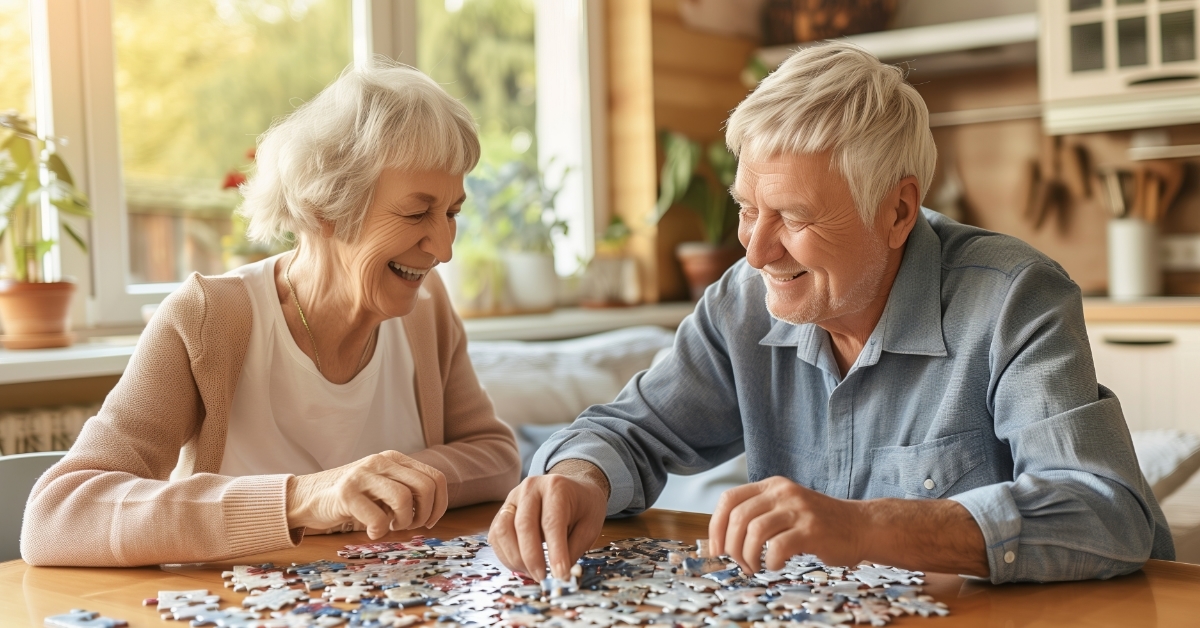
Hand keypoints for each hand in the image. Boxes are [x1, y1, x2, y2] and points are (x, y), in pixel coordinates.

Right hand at [286, 451, 447, 538]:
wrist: (306, 497)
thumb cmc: (351, 498)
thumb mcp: (382, 486)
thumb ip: (406, 490)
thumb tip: (432, 510)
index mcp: (395, 459)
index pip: (436, 478)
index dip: (440, 504)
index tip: (429, 521)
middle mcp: (381, 461)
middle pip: (426, 487)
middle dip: (424, 514)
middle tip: (408, 526)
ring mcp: (363, 475)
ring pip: (404, 499)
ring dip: (403, 522)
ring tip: (390, 527)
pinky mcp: (346, 492)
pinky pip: (378, 517)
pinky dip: (379, 531)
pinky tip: (370, 531)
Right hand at [488, 472, 607, 580]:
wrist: (572, 489)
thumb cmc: (583, 508)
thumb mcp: (589, 527)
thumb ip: (573, 550)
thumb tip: (559, 576)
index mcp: (556, 487)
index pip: (551, 523)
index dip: (555, 551)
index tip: (559, 574)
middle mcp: (531, 488)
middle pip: (523, 526)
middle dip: (532, 558)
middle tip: (543, 578)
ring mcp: (513, 498)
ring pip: (503, 531)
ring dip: (515, 558)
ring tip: (532, 572)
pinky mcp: (502, 511)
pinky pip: (496, 536)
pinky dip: (506, 556)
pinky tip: (522, 565)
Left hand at [709, 476, 865, 573]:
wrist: (861, 526)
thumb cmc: (819, 524)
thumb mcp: (786, 508)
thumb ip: (760, 515)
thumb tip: (724, 540)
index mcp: (772, 486)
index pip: (729, 499)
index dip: (716, 526)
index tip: (717, 550)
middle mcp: (783, 493)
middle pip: (738, 518)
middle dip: (732, 547)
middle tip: (740, 563)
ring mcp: (798, 509)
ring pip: (754, 532)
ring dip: (749, 557)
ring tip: (756, 567)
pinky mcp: (811, 529)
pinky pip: (778, 547)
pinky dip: (771, 561)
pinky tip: (778, 565)